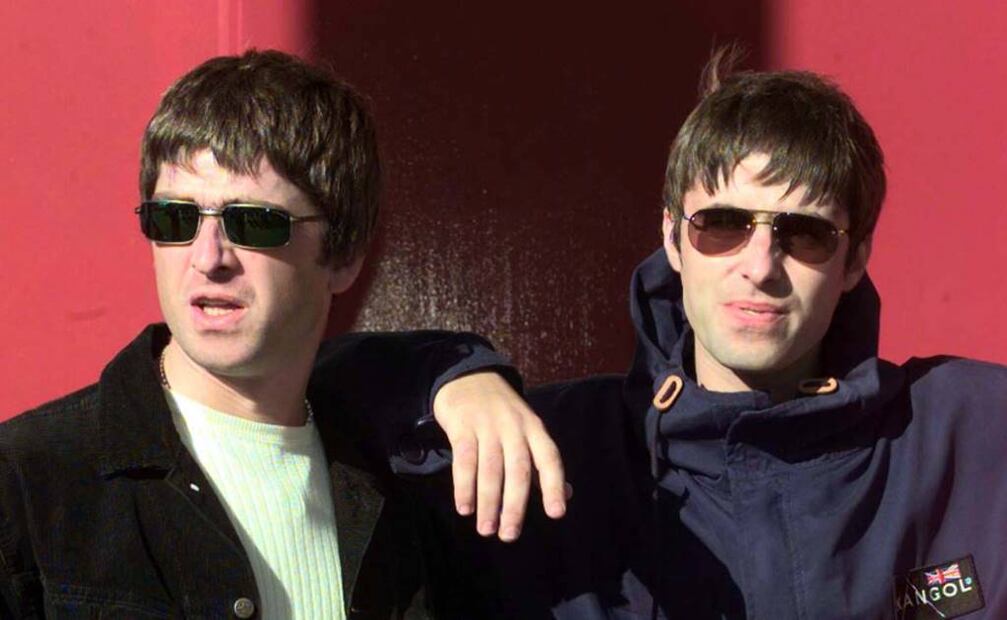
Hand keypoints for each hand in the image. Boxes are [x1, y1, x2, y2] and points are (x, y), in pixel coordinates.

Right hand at [433, 371, 568, 541]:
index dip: (554, 485)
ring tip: (486, 530)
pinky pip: (464, 460)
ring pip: (491, 468)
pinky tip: (464, 508)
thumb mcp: (527, 430)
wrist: (468, 376)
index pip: (549, 458)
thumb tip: (567, 495)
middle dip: (515, 505)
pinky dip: (464, 486)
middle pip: (518, 469)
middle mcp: (514, 427)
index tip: (557, 514)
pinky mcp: (462, 426)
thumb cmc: (502, 413)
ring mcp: (488, 425)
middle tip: (509, 535)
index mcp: (534, 428)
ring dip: (488, 502)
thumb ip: (542, 463)